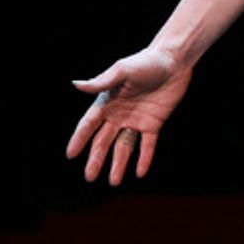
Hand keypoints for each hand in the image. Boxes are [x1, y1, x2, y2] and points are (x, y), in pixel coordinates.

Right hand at [65, 46, 192, 184]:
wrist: (173, 61)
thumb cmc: (145, 62)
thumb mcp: (121, 71)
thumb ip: (100, 82)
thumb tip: (75, 84)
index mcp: (107, 102)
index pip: (89, 125)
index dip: (79, 140)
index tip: (70, 155)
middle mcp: (119, 114)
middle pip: (104, 141)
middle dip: (96, 159)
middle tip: (89, 177)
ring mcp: (136, 120)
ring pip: (124, 146)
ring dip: (119, 164)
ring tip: (113, 182)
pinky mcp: (154, 123)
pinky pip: (148, 145)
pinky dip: (144, 158)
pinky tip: (139, 173)